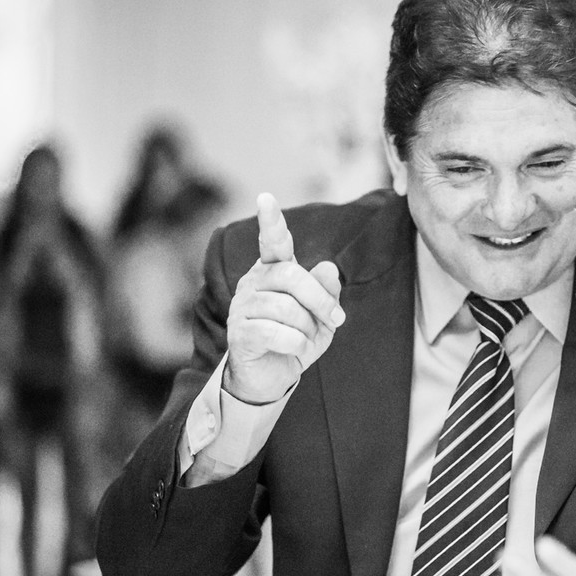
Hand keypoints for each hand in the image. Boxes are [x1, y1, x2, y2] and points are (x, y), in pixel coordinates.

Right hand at [223, 193, 344, 402]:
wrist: (272, 378)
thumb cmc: (296, 339)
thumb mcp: (321, 316)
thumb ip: (327, 292)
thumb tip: (329, 268)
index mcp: (274, 271)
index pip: (273, 242)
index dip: (271, 222)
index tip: (266, 198)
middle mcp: (254, 282)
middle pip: (292, 276)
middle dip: (320, 300)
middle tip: (337, 319)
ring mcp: (242, 307)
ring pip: (286, 308)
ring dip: (307, 327)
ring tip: (306, 338)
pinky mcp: (238, 333)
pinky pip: (276, 332)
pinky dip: (297, 344)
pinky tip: (296, 350)